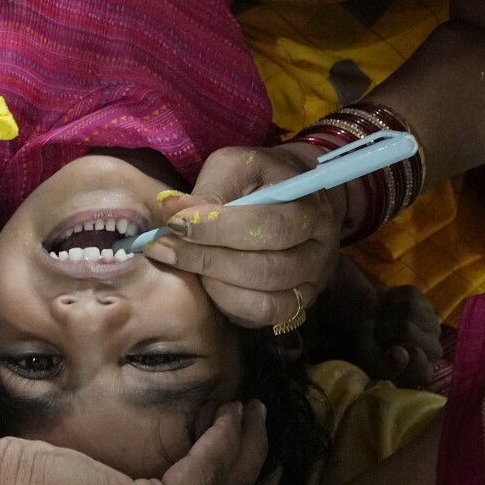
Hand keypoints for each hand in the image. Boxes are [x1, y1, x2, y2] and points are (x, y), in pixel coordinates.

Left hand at [143, 146, 341, 328]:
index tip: (175, 224)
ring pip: (264, 300)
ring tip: (181, 263)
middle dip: (207, 259)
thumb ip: (208, 190)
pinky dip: (228, 304)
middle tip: (165, 249)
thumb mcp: (236, 168)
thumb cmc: (259, 179)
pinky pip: (262, 317)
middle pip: (265, 268)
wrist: (294, 196)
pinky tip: (206, 283)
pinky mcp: (298, 304)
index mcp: (310, 206)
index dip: (217, 228)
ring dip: (214, 284)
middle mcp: (320, 249)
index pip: (267, 225)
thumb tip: (172, 211)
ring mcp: (312, 282)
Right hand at [361, 284, 441, 386]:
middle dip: (388, 331)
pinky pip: (408, 297)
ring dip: (389, 317)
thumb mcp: (370, 364)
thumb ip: (385, 367)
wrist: (363, 322)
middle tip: (381, 336)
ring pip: (408, 312)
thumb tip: (400, 355)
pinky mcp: (427, 304)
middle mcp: (433, 351)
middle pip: (408, 332)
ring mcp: (432, 326)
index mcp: (422, 372)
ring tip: (384, 324)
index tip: (386, 353)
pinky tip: (390, 311)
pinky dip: (392, 302)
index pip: (419, 364)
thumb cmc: (368, 348)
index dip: (399, 356)